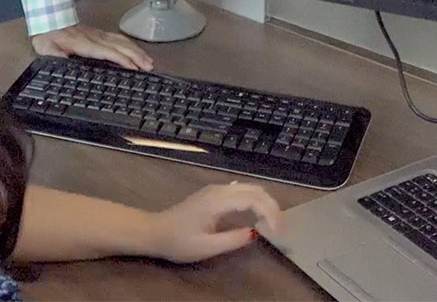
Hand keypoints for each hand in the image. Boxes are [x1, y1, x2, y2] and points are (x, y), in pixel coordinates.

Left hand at [31, 23, 153, 70]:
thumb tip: (63, 65)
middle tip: (149, 66)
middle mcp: (95, 38)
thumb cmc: (48, 35)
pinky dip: (130, 44)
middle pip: (120, 47)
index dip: (122, 59)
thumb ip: (56, 57)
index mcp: (85, 44)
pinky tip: (136, 49)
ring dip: (136, 51)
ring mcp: (98, 34)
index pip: (108, 52)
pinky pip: (118, 38)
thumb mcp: (47, 49)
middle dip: (136, 56)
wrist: (49, 17)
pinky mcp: (99, 33)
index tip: (134, 67)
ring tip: (148, 60)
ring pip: (122, 42)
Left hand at [145, 183, 282, 262]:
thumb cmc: (179, 241)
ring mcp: (215, 190)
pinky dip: (255, 202)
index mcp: (217, 200)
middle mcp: (218, 190)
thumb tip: (255, 233)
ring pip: (249, 188)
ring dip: (265, 204)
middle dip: (272, 208)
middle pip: (255, 189)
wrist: (156, 231)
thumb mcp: (207, 247)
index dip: (271, 214)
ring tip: (272, 227)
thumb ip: (233, 240)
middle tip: (280, 232)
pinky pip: (241, 192)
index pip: (253, 198)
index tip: (277, 235)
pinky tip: (257, 218)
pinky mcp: (214, 194)